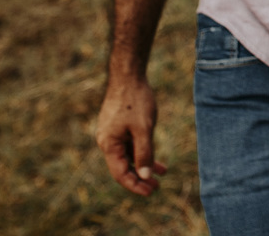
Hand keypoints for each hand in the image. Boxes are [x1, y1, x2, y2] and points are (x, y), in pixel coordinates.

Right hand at [95, 75, 167, 195]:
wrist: (128, 75)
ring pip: (128, 156)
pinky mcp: (119, 127)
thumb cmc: (135, 100)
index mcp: (109, 144)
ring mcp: (113, 134)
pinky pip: (130, 145)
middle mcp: (107, 141)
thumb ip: (144, 152)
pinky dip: (142, 152)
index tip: (150, 192)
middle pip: (123, 167)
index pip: (120, 173)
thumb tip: (144, 176)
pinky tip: (157, 159)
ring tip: (161, 175)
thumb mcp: (143, 128)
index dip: (134, 185)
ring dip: (143, 166)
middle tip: (156, 188)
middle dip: (139, 178)